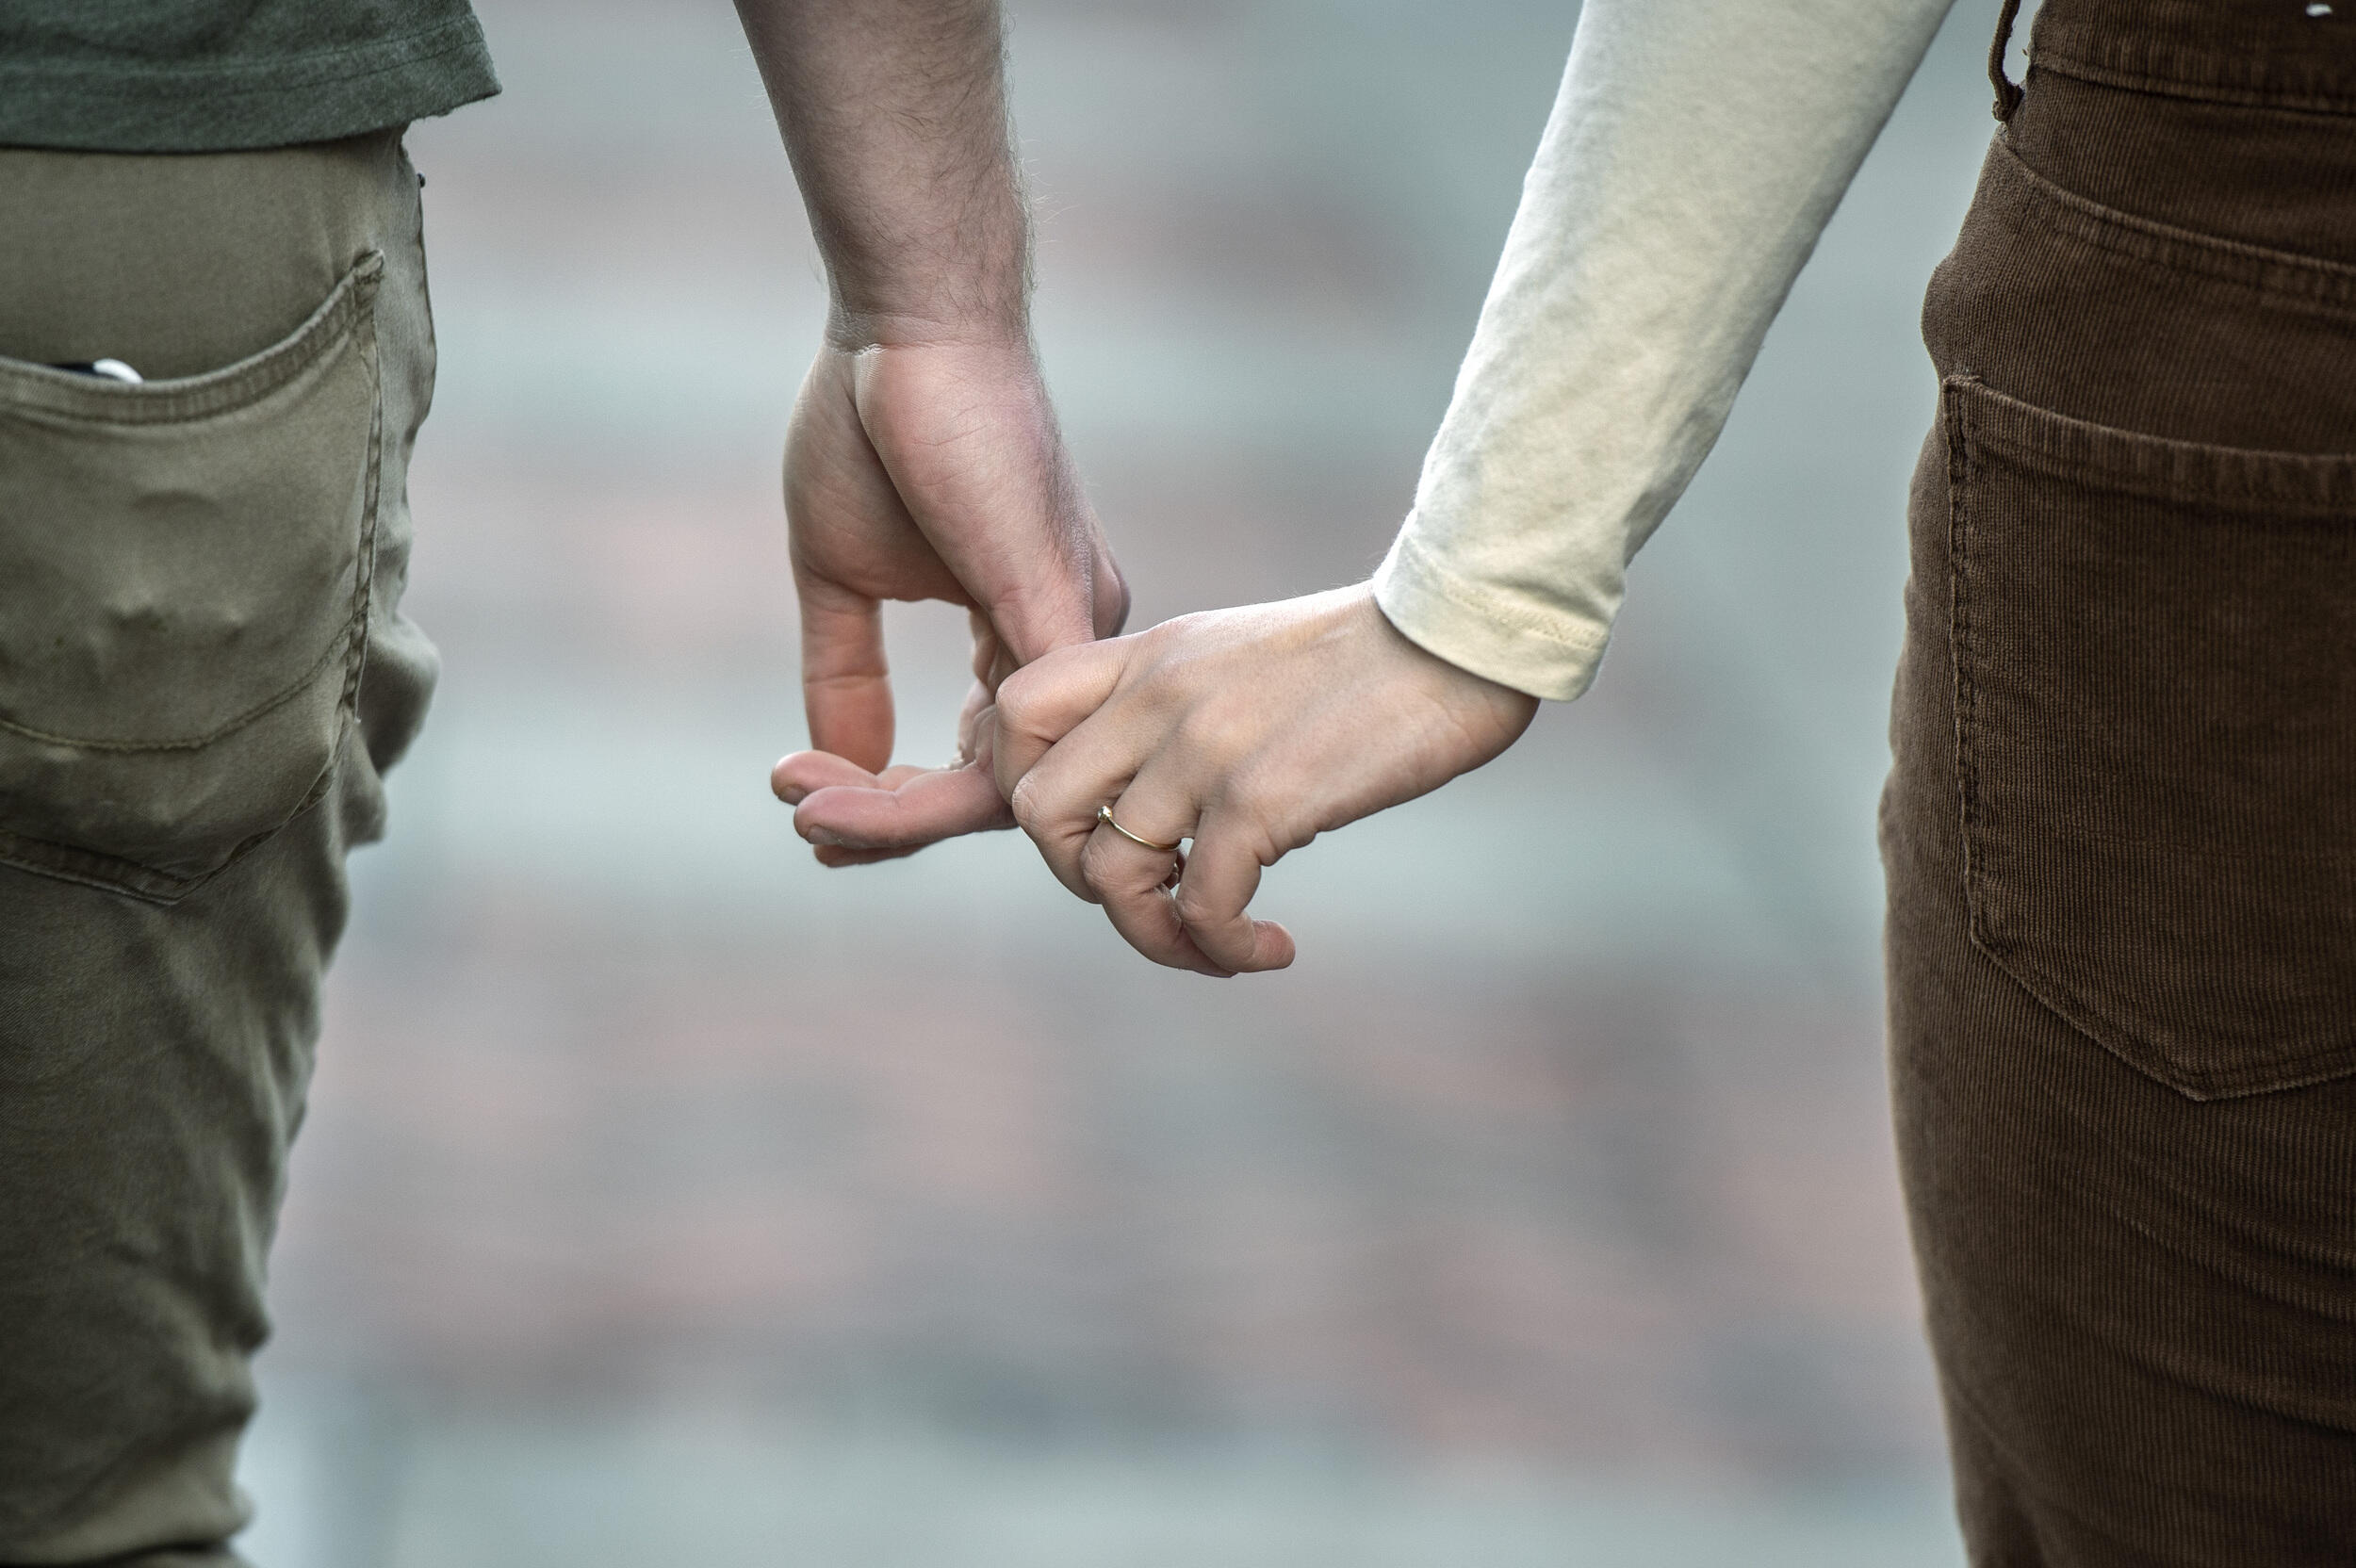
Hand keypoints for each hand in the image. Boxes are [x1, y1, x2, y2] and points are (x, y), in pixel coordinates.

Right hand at [770, 337, 1126, 865]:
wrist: (910, 321)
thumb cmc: (878, 423)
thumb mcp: (844, 575)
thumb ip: (846, 675)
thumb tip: (837, 771)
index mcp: (1033, 635)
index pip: (987, 764)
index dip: (897, 805)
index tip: (811, 813)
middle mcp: (1074, 644)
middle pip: (1002, 792)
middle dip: (890, 823)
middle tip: (802, 820)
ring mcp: (1074, 630)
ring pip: (1011, 783)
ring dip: (895, 814)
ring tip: (806, 806)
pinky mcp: (1054, 607)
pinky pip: (1025, 742)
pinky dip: (940, 785)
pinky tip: (860, 788)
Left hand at [991, 585, 1538, 973]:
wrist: (1459, 634)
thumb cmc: (1370, 658)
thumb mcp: (1241, 659)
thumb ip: (1182, 716)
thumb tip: (1170, 829)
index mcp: (1149, 657)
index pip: (1013, 712)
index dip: (1021, 786)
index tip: (1088, 828)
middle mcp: (1158, 698)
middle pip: (1035, 809)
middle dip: (1077, 877)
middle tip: (1153, 893)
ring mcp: (1204, 747)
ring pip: (1109, 874)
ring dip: (1156, 936)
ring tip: (1218, 944)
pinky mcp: (1262, 798)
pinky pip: (1201, 906)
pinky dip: (1225, 949)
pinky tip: (1272, 949)